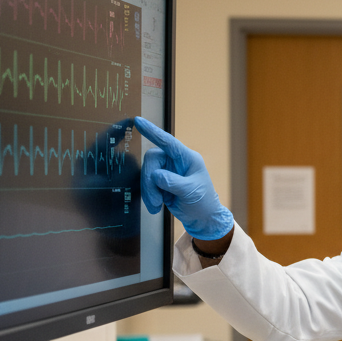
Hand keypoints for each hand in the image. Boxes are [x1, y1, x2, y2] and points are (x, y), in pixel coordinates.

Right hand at [134, 116, 234, 240]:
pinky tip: (156, 206)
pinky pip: (147, 184)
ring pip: (147, 173)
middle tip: (155, 200)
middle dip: (149, 181)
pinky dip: (149, 196)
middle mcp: (175, 162)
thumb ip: (173, 182)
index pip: (168, 142)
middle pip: (152, 161)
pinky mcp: (160, 182)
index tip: (138, 121)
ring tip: (157, 205)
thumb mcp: (191, 192)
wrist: (202, 219)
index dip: (153, 132)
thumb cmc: (203, 203)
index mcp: (187, 158)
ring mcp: (167, 171)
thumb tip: (156, 175)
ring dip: (149, 191)